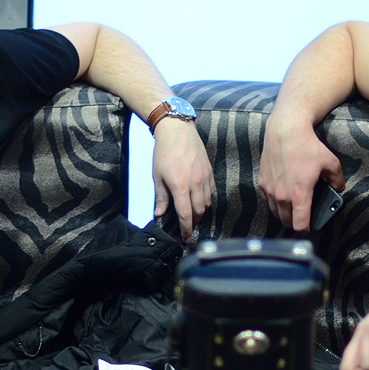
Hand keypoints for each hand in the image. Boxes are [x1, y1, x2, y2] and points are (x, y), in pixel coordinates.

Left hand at [152, 118, 213, 239]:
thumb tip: (159, 214)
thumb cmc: (164, 153)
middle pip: (199, 212)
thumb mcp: (157, 176)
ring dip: (201, 213)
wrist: (178, 131)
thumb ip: (160, 197)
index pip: (186, 215)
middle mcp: (196, 184)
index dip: (186, 229)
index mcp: (180, 187)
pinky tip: (200, 201)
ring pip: (207, 203)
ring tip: (193, 216)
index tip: (185, 238)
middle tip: (187, 228)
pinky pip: (211, 192)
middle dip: (194, 223)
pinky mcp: (210, 172)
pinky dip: (206, 201)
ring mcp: (205, 178)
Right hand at [259, 115, 343, 231]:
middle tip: (303, 216)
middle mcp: (281, 196)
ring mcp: (269, 190)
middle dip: (295, 222)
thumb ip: (337, 180)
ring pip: (275, 213)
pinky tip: (282, 194)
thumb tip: (338, 189)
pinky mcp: (262, 182)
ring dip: (284, 213)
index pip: (299, 226)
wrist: (285, 130)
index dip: (306, 230)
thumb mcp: (331, 163)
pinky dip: (274, 202)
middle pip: (286, 222)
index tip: (310, 227)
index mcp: (299, 195)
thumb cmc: (307, 146)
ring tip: (293, 206)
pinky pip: (267, 201)